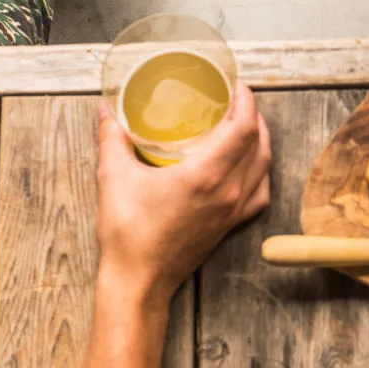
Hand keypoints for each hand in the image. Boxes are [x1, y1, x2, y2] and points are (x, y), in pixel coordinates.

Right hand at [96, 82, 270, 305]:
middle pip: (258, 144)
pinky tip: (245, 165)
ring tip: (243, 124)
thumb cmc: (128, 233)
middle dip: (253, 115)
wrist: (138, 281)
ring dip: (260, 140)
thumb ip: (111, 138)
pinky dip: (259, 171)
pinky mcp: (229, 226)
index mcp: (205, 176)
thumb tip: (105, 110)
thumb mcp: (113, 177)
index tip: (236, 86)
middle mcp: (227, 192)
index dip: (246, 102)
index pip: (243, 129)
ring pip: (263, 167)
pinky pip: (259, 192)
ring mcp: (232, 211)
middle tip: (236, 99)